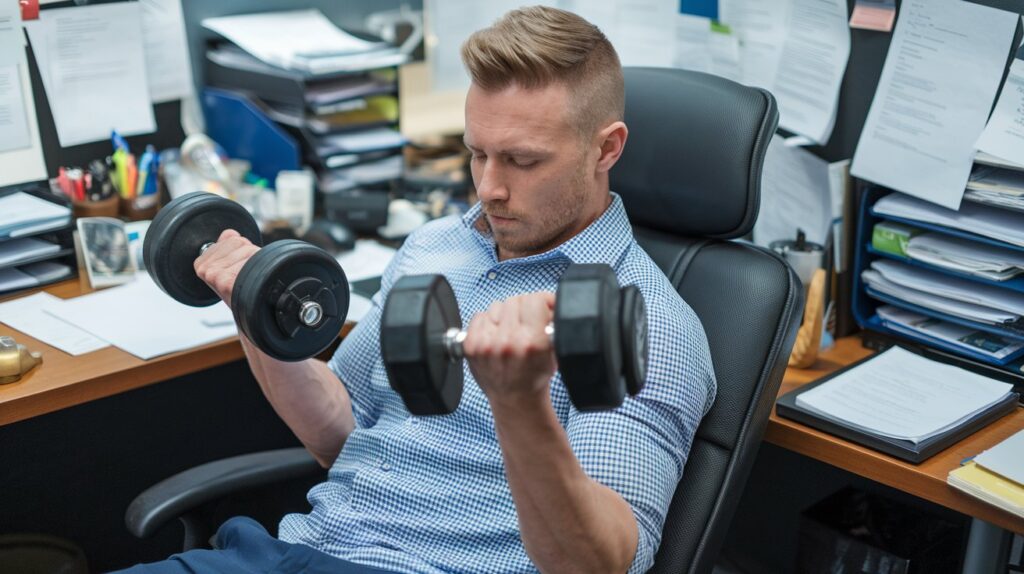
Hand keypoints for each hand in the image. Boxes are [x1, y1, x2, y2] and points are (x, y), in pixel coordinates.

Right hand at [193, 229, 259, 305]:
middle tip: (245, 275)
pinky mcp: (226, 280)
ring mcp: (213, 274)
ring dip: (255, 261)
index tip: (238, 267)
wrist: (249, 314)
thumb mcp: (229, 266)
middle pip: (239, 241)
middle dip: (247, 255)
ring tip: (249, 279)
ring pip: (247, 249)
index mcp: (201, 263)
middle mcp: (204, 269)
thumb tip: (229, 233)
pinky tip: (251, 282)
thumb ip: (226, 246)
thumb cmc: (240, 291)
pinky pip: (251, 259)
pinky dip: (259, 267)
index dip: (241, 250)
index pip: (230, 237)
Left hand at [462, 292, 556, 408]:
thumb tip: (547, 301)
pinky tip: (495, 336)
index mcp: (533, 342)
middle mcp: (508, 341)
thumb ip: (551, 323)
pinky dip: (487, 323)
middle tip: (527, 323)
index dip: (542, 301)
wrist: (515, 400)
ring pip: (497, 306)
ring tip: (510, 332)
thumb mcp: (554, 350)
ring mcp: (487, 344)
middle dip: (524, 309)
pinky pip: (479, 315)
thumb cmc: (534, 376)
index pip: (535, 300)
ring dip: (505, 316)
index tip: (543, 307)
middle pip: (515, 300)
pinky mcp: (471, 346)